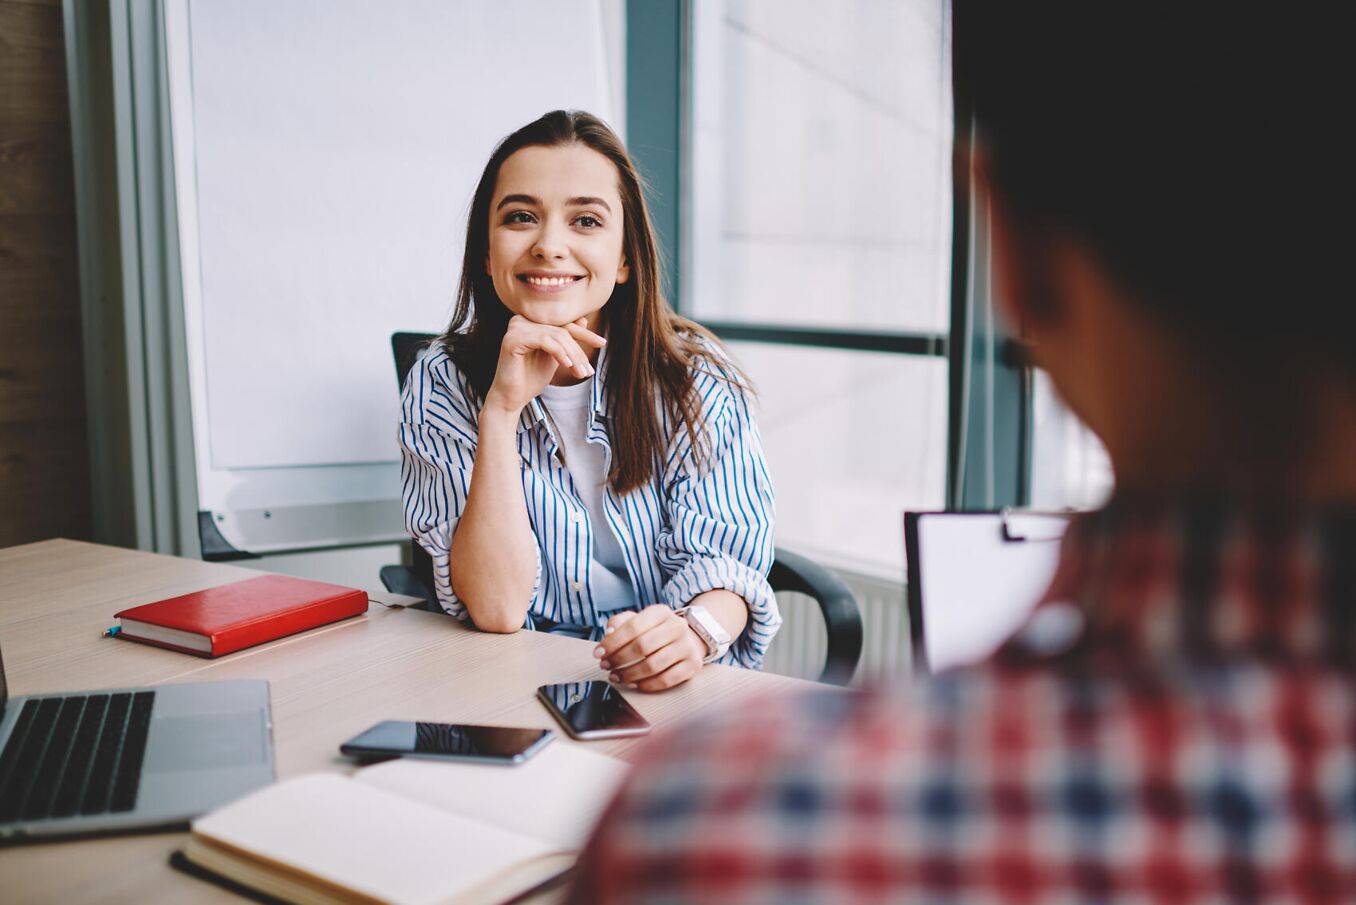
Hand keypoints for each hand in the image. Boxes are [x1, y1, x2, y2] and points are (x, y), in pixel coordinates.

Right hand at [483, 316, 605, 415]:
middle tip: (589, 371)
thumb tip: (583, 319)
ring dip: (573, 356)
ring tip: (581, 373)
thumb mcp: (555, 356)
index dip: (584, 334)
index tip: (602, 343)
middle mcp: (521, 320)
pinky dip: (560, 353)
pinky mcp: (512, 339)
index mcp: (530, 321)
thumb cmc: (531, 379)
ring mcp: (515, 327)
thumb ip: (565, 339)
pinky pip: (545, 341)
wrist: (511, 399)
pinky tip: (568, 366)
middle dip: (579, 351)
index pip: (563, 324)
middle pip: (562, 330)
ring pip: (557, 336)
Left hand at [594, 605, 706, 691]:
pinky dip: (647, 685)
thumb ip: (620, 623)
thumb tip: (609, 633)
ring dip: (629, 674)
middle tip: (606, 666)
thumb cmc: (656, 631)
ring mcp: (687, 646)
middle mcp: (677, 626)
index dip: (612, 642)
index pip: (633, 627)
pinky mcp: (693, 666)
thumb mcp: (639, 620)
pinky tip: (634, 684)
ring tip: (616, 677)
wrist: (689, 639)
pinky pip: (667, 680)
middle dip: (619, 659)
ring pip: (653, 665)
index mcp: (661, 612)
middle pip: (642, 646)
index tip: (598, 653)